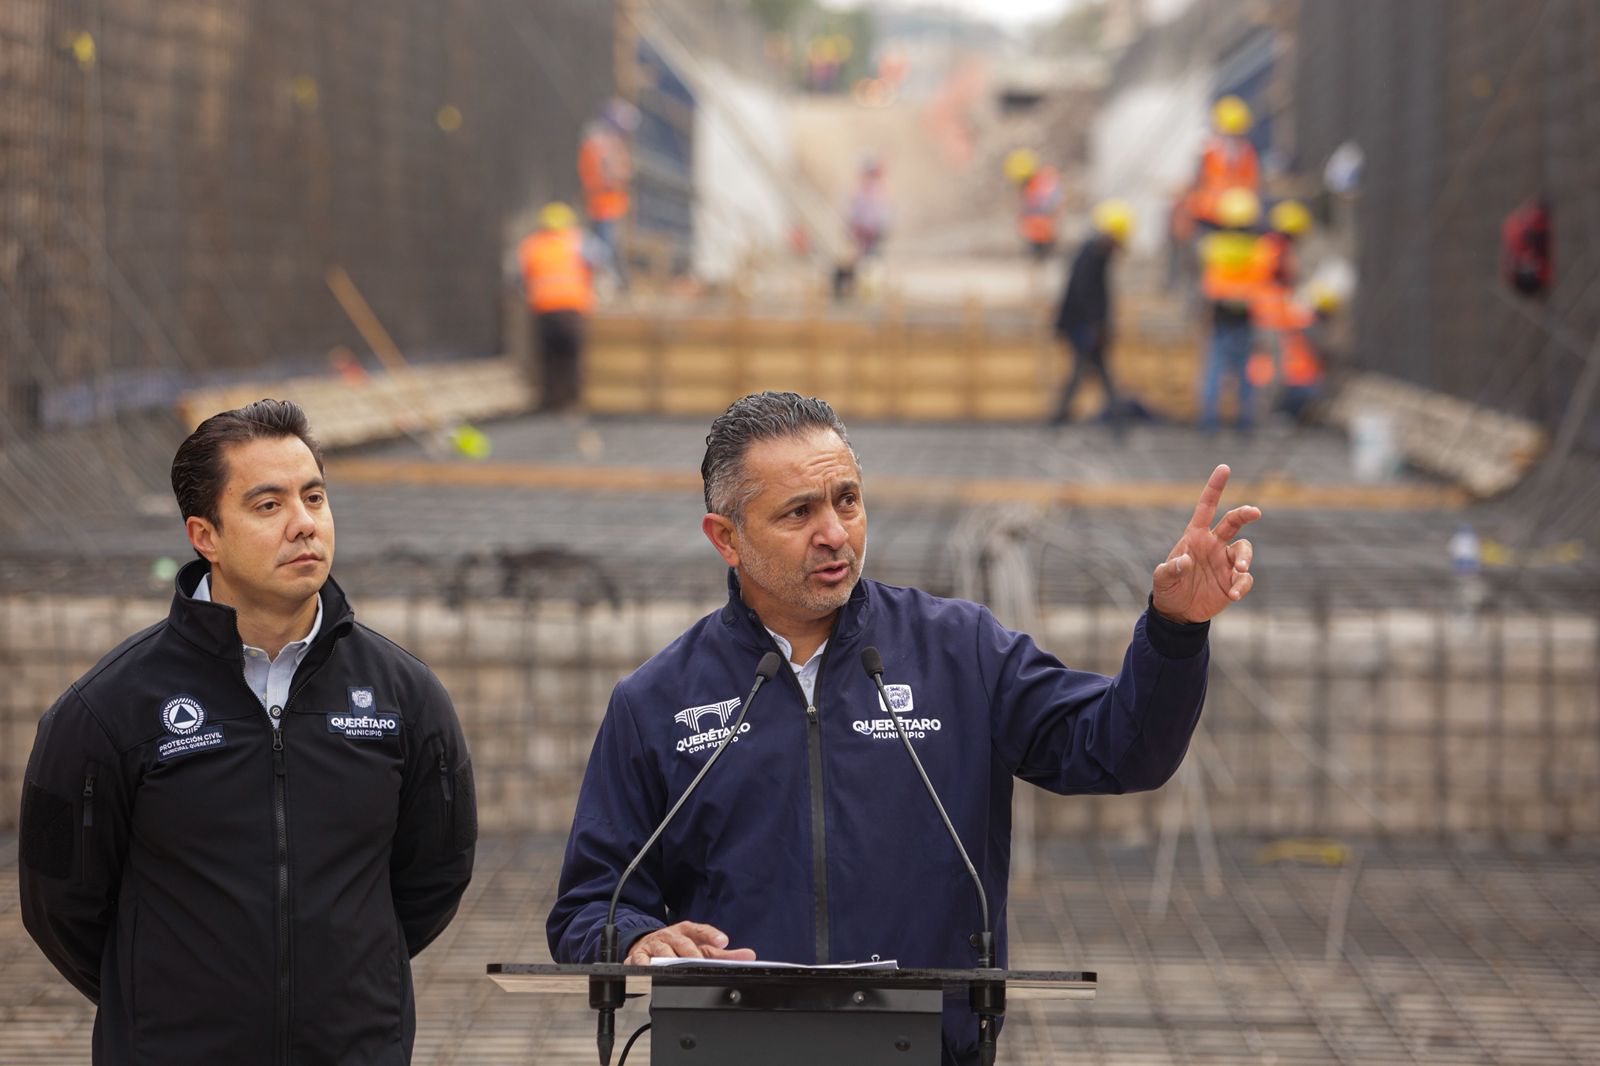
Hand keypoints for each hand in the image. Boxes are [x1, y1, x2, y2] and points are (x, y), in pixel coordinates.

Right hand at [624, 921, 755, 965]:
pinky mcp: (639, 955)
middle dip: (691, 952)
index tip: (723, 941)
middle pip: (682, 943)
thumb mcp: (700, 948)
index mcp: (687, 932)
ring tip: (673, 964)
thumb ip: (724, 955)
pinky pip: (639, 958)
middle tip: (698, 960)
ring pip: (662, 950)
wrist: (647, 944)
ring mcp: (655, 945)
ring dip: (668, 958)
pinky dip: (642, 963)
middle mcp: (672, 936)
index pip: (701, 931)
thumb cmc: (678, 947)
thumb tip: (749, 956)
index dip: (712, 935)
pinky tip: (646, 967)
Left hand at [1151, 464, 1259, 623]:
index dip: (1215, 488)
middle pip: (1233, 522)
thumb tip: (1186, 560)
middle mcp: (1214, 545)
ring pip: (1244, 550)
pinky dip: (1241, 585)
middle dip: (1245, 513)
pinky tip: (1232, 595)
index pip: (1206, 507)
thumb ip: (1171, 569)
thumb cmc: (1168, 589)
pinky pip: (1244, 579)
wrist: (1178, 612)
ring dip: (1244, 558)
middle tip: (1254, 511)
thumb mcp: (1162, 579)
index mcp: (1196, 537)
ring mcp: (1225, 562)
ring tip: (1239, 570)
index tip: (1224, 468)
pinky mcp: (1233, 581)